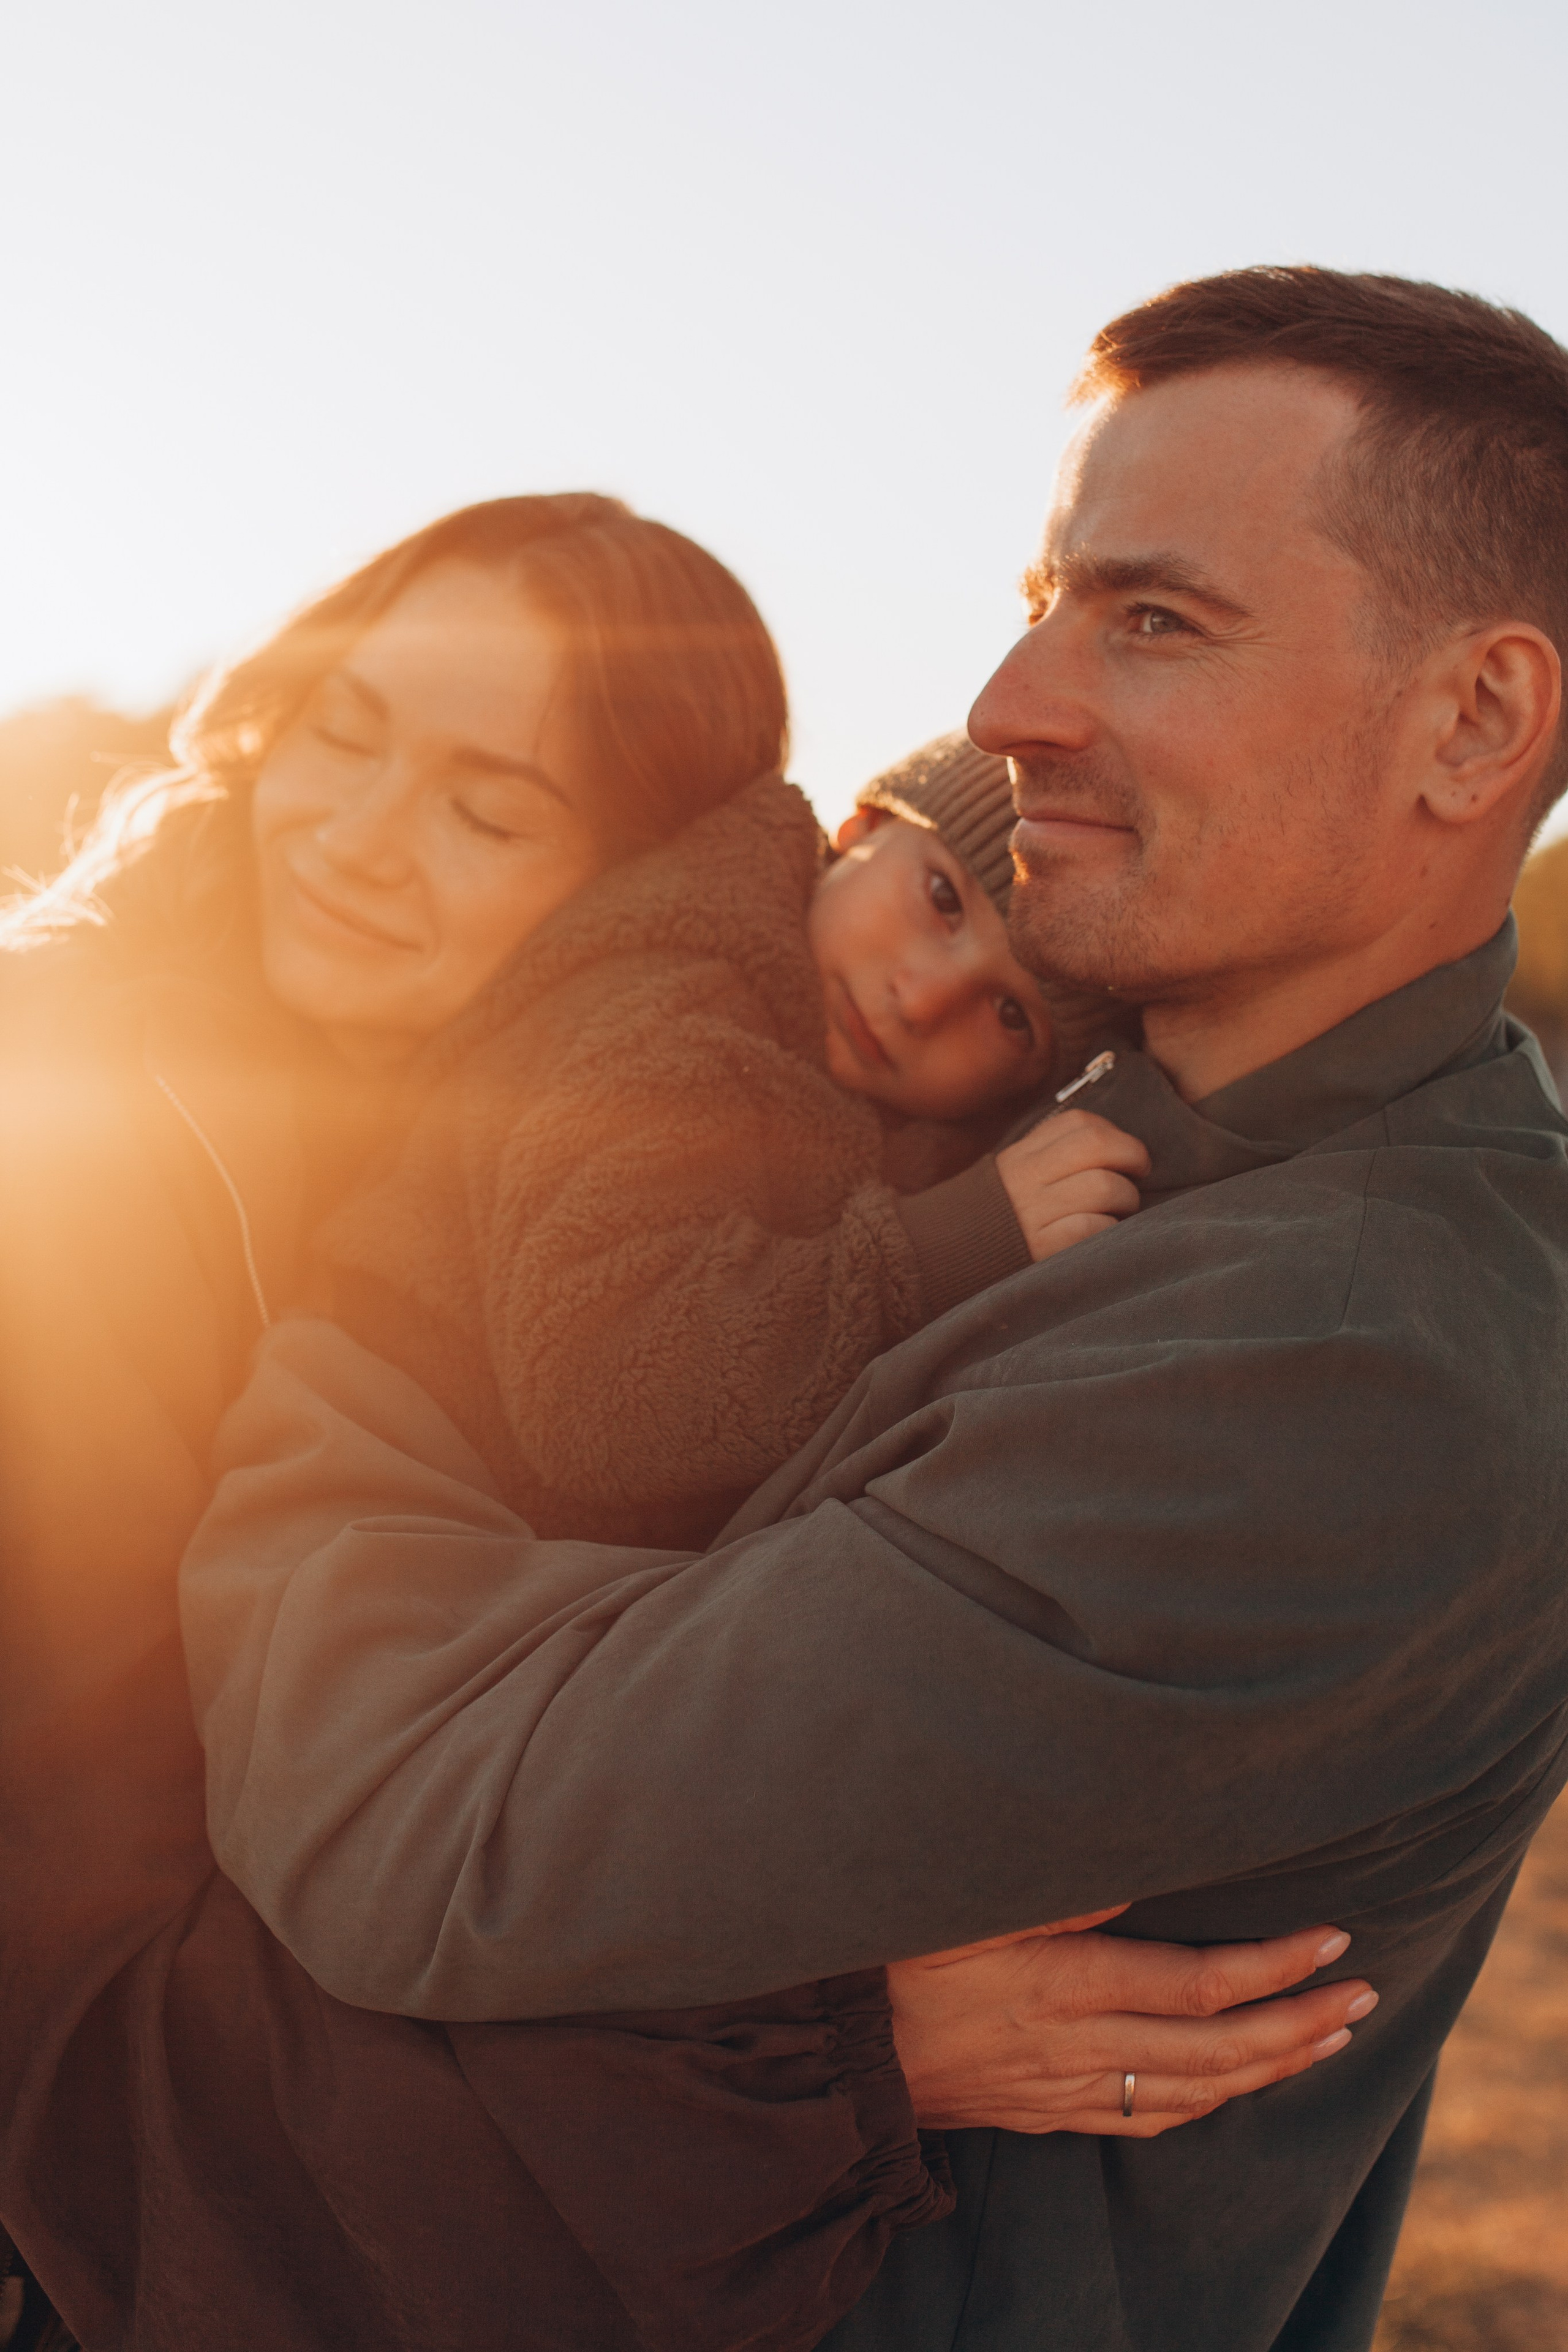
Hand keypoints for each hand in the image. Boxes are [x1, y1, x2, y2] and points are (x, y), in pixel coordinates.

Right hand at [887, 1913, 1376, 2137]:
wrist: (844, 2053)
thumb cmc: (897, 1956)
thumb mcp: (962, 1901)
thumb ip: (1049, 1884)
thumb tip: (1133, 1868)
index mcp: (1064, 1984)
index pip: (1196, 1983)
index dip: (1271, 1965)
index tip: (1330, 1939)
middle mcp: (1079, 2045)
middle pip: (1218, 2048)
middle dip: (1301, 2022)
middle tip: (1365, 1994)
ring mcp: (1070, 2087)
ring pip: (1199, 2091)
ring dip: (1275, 2066)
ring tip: (1333, 2036)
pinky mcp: (1053, 2112)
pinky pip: (1153, 2118)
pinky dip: (1215, 2102)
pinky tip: (1246, 2085)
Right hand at [995, 1110, 1150, 1261]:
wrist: (958, 1262)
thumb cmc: (1006, 1220)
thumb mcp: (1018, 1178)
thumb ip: (1054, 1157)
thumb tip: (1115, 1146)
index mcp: (1023, 1156)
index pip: (1078, 1123)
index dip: (1114, 1133)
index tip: (1123, 1152)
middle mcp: (1026, 1177)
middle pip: (1096, 1145)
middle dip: (1132, 1156)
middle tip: (1138, 1174)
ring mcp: (1033, 1212)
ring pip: (1102, 1186)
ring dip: (1126, 1199)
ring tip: (1121, 1210)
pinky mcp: (1041, 1248)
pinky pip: (1092, 1227)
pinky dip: (1108, 1230)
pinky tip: (1103, 1235)